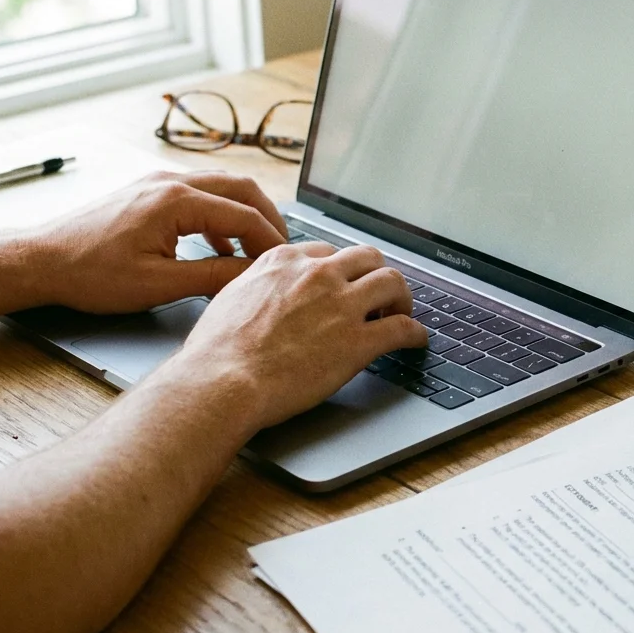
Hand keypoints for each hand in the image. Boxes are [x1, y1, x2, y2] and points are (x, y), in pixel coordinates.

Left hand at [27, 171, 287, 313]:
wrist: (41, 260)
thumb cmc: (90, 274)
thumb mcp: (158, 285)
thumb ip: (213, 276)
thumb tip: (251, 275)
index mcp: (176, 201)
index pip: (244, 215)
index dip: (270, 241)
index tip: (284, 264)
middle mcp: (170, 182)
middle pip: (241, 187)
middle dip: (268, 218)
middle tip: (282, 249)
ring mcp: (157, 182)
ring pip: (222, 186)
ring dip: (245, 214)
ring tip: (256, 248)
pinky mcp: (148, 191)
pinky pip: (200, 193)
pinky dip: (220, 216)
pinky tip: (218, 246)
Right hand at [172, 243, 427, 430]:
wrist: (222, 380)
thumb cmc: (217, 350)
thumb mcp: (232, 297)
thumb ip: (258, 287)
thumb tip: (263, 295)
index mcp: (284, 262)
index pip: (328, 252)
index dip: (341, 270)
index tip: (345, 284)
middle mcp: (317, 275)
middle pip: (367, 258)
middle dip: (376, 275)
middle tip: (378, 296)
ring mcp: (341, 305)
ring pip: (393, 282)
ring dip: (402, 298)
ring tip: (401, 313)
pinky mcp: (358, 341)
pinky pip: (403, 327)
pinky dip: (416, 333)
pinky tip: (416, 341)